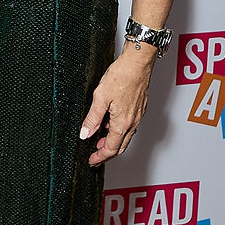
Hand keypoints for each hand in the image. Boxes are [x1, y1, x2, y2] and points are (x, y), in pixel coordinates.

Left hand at [79, 49, 153, 165]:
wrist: (138, 63)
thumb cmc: (122, 76)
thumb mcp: (100, 97)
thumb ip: (92, 118)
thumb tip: (85, 133)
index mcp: (123, 123)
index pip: (111, 148)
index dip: (100, 157)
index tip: (92, 161)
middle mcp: (133, 122)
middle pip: (120, 146)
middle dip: (107, 153)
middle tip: (95, 155)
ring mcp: (137, 115)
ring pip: (125, 136)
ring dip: (113, 141)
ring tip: (99, 140)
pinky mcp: (139, 108)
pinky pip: (129, 126)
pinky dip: (119, 130)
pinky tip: (110, 123)